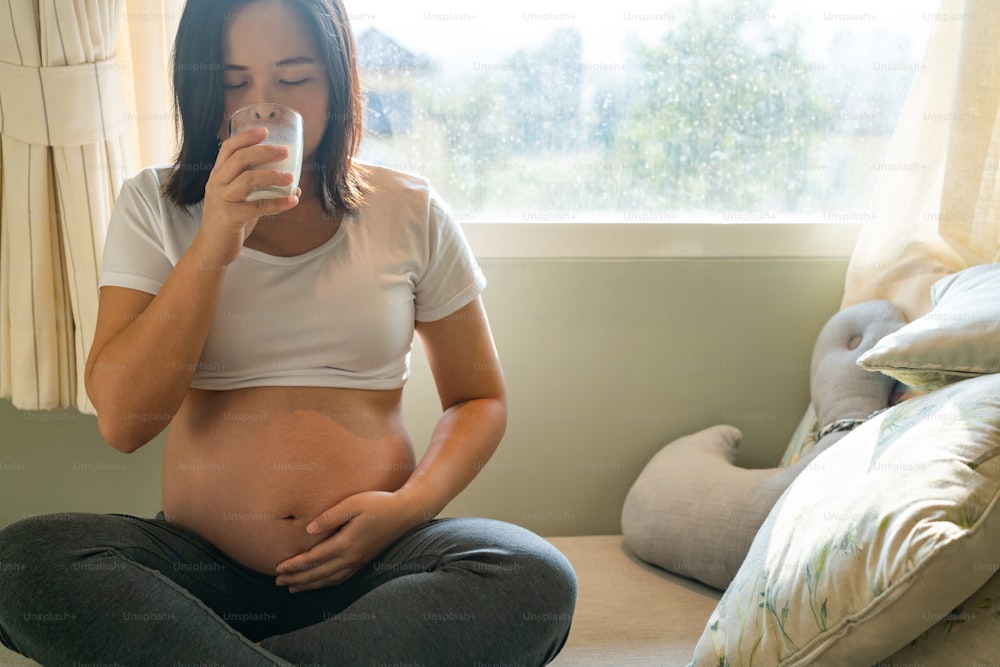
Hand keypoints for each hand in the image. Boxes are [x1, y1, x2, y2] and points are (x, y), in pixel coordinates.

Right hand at [193, 127, 299, 266]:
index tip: (265, 131)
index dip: (246, 137)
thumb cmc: (229, 222)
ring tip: (290, 177)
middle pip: (239, 159)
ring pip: (247, 179)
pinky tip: (293, 200)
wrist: (212, 250)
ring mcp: (222, 200)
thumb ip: (262, 191)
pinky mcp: (230, 217)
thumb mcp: (241, 200)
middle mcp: (217, 184)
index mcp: (218, 176)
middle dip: (263, 151)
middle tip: (284, 151)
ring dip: (272, 175)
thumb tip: (295, 187)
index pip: (228, 148)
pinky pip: (257, 207)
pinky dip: (278, 203)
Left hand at [274, 491, 426, 591]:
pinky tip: (319, 583)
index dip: (294, 565)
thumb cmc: (379, 503)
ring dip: (309, 585)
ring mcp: (358, 562)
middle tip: (278, 581)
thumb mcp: (353, 503)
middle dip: (297, 579)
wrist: (406, 513)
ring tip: (292, 588)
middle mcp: (351, 557)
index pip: (314, 559)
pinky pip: (341, 578)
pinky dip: (325, 584)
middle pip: (318, 574)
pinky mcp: (364, 561)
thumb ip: (330, 516)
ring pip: (329, 580)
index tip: (278, 568)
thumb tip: (308, 530)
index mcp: (346, 543)